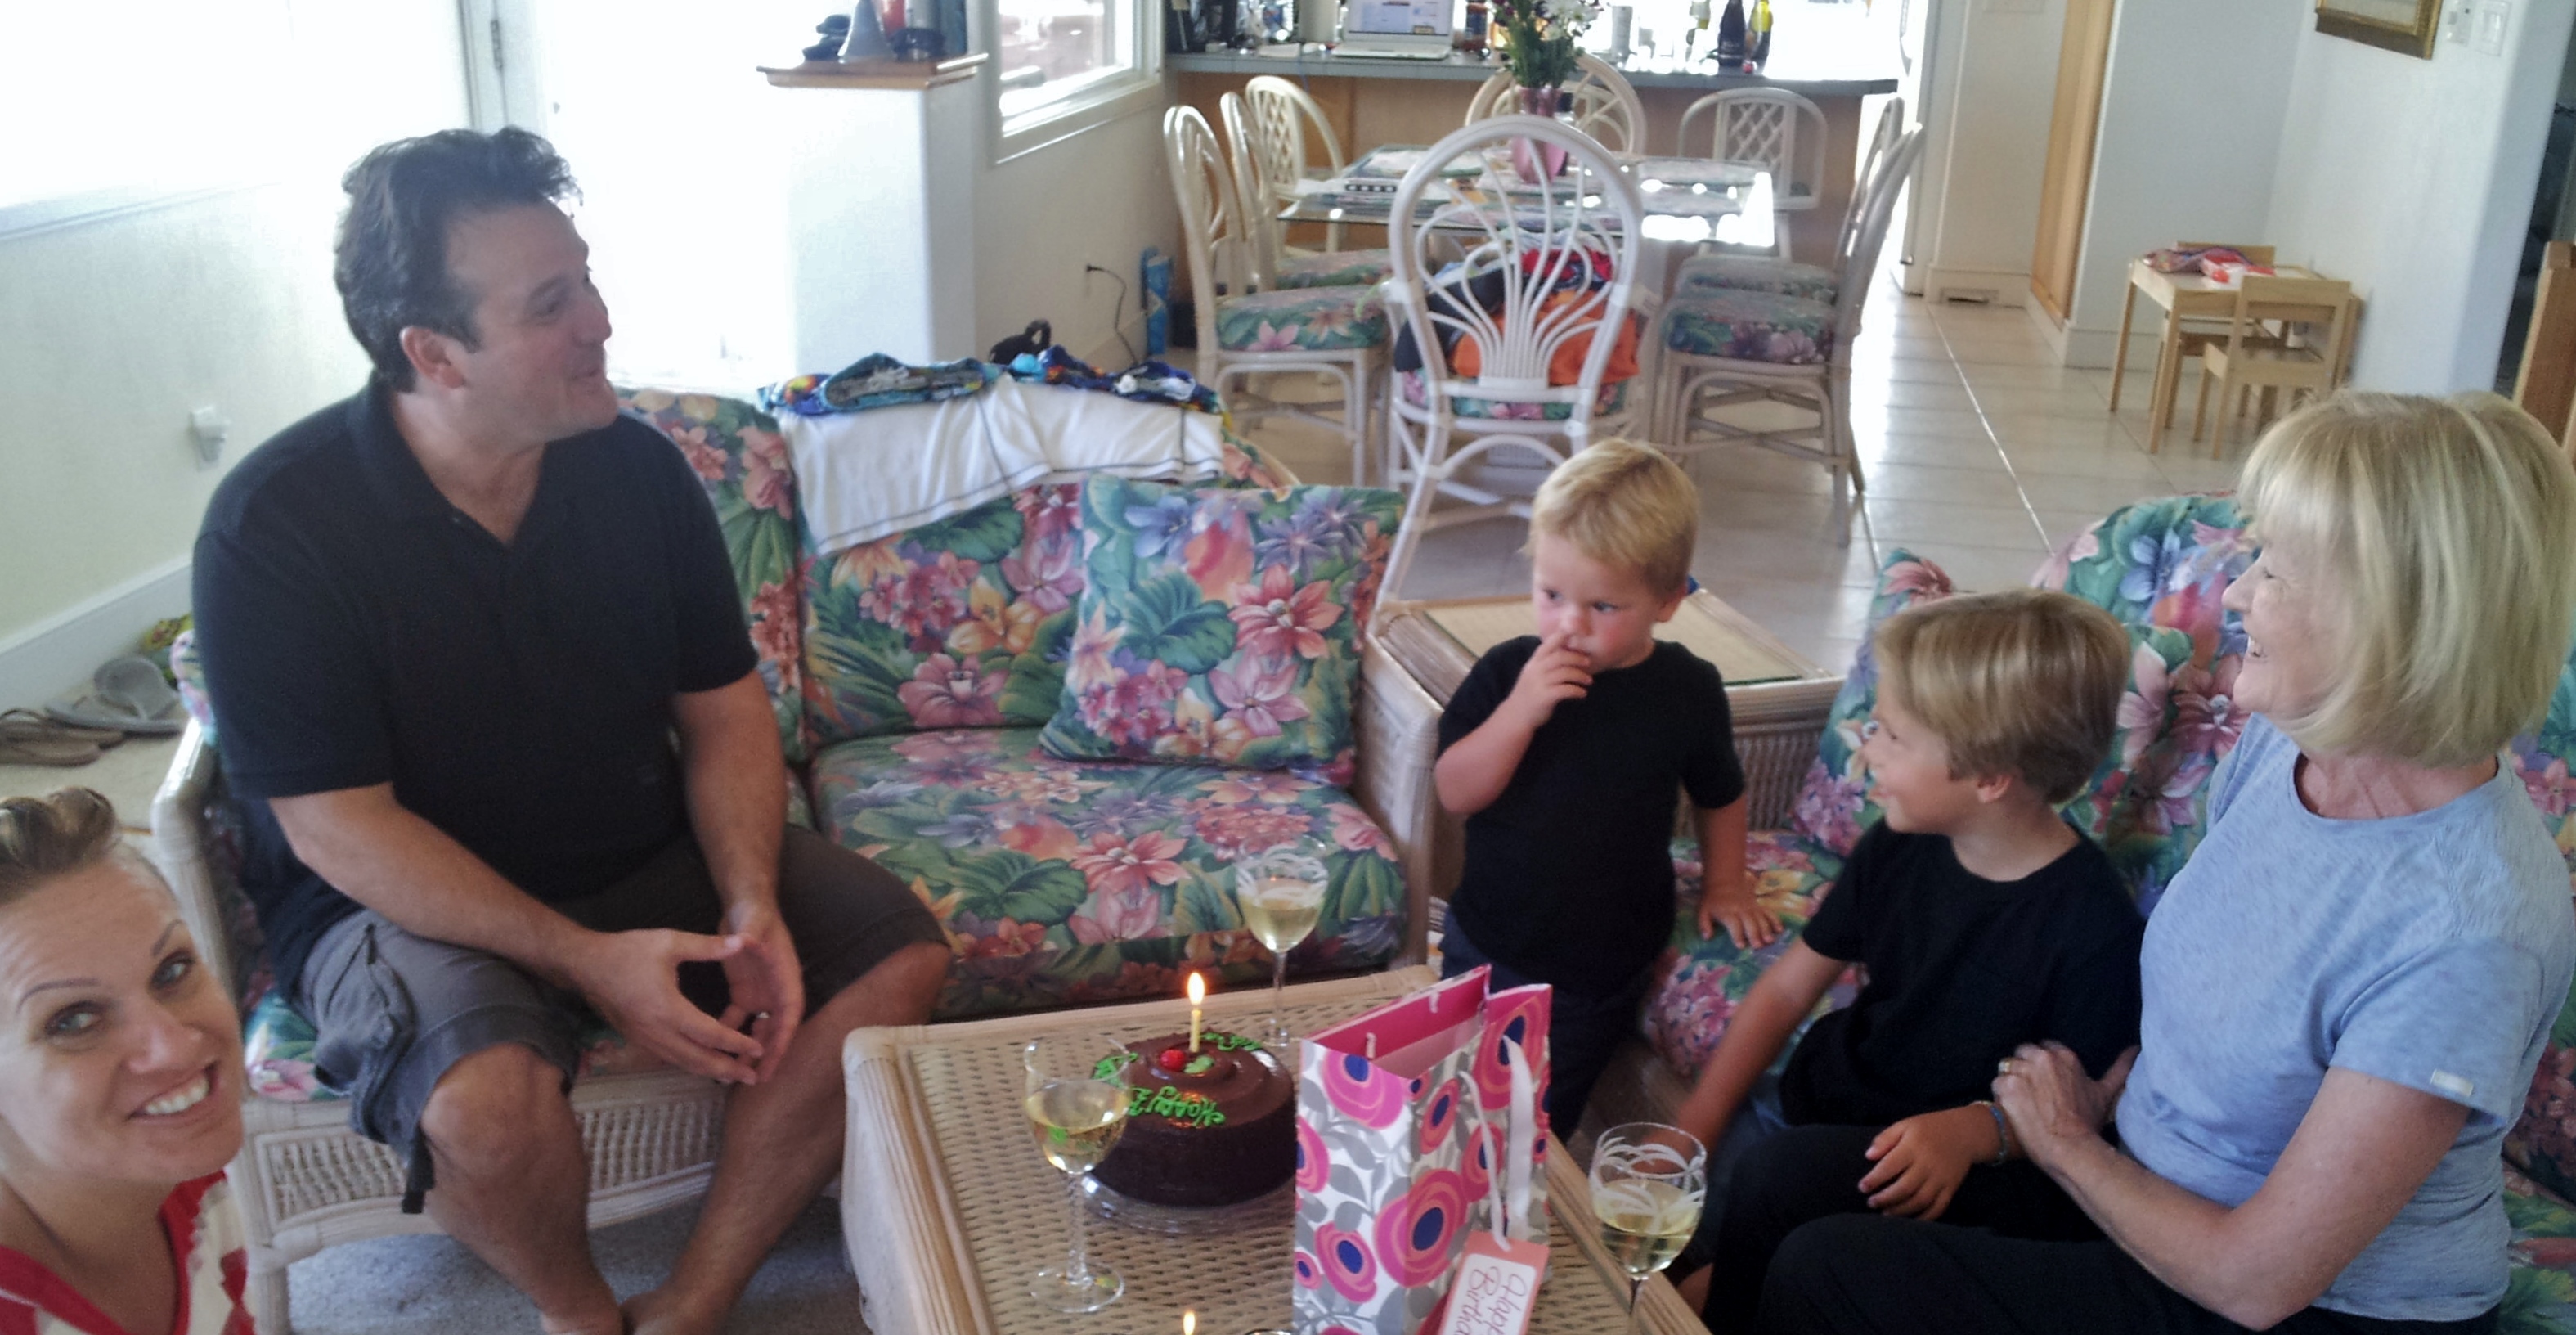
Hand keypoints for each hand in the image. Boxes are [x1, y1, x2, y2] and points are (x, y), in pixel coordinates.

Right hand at [565, 929, 766, 1082]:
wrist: (585, 965)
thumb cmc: (627, 951)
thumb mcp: (668, 942)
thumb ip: (706, 946)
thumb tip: (741, 943)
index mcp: (668, 1009)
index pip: (710, 1034)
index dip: (736, 1043)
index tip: (758, 1049)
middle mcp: (656, 1031)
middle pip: (698, 1060)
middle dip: (727, 1069)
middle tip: (752, 1077)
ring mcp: (644, 1039)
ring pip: (682, 1063)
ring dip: (709, 1070)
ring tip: (733, 1075)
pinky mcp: (637, 1039)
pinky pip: (669, 1057)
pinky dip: (690, 1063)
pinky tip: (703, 1062)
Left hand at [719, 901, 803, 1083]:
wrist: (746, 906)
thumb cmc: (756, 913)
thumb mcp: (755, 921)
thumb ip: (751, 932)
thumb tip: (746, 939)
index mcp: (786, 976)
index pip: (790, 1011)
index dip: (784, 1035)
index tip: (774, 1055)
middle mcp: (777, 990)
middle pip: (777, 1028)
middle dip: (769, 1054)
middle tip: (757, 1078)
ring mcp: (761, 994)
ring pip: (758, 1030)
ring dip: (749, 1049)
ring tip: (735, 1071)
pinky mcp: (744, 992)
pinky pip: (738, 1019)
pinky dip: (729, 1033)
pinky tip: (714, 1047)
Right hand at [1501, 630, 1591, 729]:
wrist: (1516, 716)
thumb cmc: (1528, 694)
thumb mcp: (1533, 674)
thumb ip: (1545, 663)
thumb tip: (1566, 653)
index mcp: (1534, 662)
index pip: (1548, 644)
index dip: (1562, 637)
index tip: (1576, 635)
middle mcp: (1536, 670)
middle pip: (1560, 657)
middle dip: (1576, 657)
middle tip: (1588, 662)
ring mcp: (1539, 683)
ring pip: (1564, 673)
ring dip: (1580, 676)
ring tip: (1589, 681)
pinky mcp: (1544, 697)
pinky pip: (1565, 690)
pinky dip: (1577, 690)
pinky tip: (1582, 693)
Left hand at [1696, 873, 1781, 949]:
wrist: (1724, 880)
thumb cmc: (1712, 900)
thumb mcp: (1703, 911)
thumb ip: (1704, 925)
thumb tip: (1707, 938)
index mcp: (1726, 912)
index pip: (1733, 924)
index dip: (1737, 935)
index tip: (1740, 946)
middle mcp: (1740, 910)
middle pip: (1749, 922)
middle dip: (1754, 934)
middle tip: (1758, 946)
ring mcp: (1751, 908)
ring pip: (1760, 919)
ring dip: (1766, 929)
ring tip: (1770, 940)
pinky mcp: (1758, 906)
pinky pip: (1768, 912)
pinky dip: (1775, 920)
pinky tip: (1780, 929)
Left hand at [1858, 1107, 1988, 1219]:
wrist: (1964, 1133)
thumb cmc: (1929, 1128)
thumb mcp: (1905, 1125)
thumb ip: (1885, 1139)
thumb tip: (1868, 1156)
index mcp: (1913, 1147)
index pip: (1890, 1166)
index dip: (1874, 1179)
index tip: (1862, 1188)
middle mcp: (1927, 1165)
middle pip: (1905, 1187)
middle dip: (1885, 1198)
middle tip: (1871, 1203)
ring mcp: (1941, 1179)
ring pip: (1920, 1201)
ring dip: (1900, 1210)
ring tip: (1885, 1213)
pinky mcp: (1951, 1189)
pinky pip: (1938, 1208)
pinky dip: (1924, 1218)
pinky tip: (1909, 1219)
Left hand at [1994, 1041, 2135, 1172]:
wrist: (2069, 1148)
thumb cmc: (2087, 1123)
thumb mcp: (2105, 1092)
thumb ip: (2120, 1069)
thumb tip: (2135, 1049)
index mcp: (2064, 1056)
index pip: (2043, 1049)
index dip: (2043, 1067)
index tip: (2046, 1083)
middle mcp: (2041, 1058)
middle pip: (2022, 1055)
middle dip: (2025, 1070)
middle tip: (2034, 1094)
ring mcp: (2021, 1071)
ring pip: (2007, 1069)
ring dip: (2012, 1083)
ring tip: (2024, 1104)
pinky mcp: (2005, 1087)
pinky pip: (1996, 1085)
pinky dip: (2001, 1096)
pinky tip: (2013, 1110)